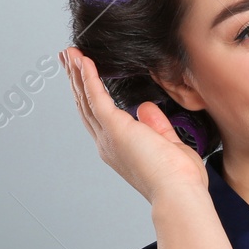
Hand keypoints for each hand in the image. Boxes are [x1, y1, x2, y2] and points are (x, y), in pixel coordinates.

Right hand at [60, 47, 207, 203]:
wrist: (179, 194)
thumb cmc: (179, 180)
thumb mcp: (168, 144)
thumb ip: (156, 126)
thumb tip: (146, 109)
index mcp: (120, 149)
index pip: (100, 117)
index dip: (91, 94)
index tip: (86, 76)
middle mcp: (108, 144)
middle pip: (86, 106)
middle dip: (77, 80)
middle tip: (69, 60)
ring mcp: (108, 137)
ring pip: (86, 99)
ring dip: (78, 74)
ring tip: (70, 55)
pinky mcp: (115, 129)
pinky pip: (97, 98)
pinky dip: (89, 78)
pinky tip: (84, 62)